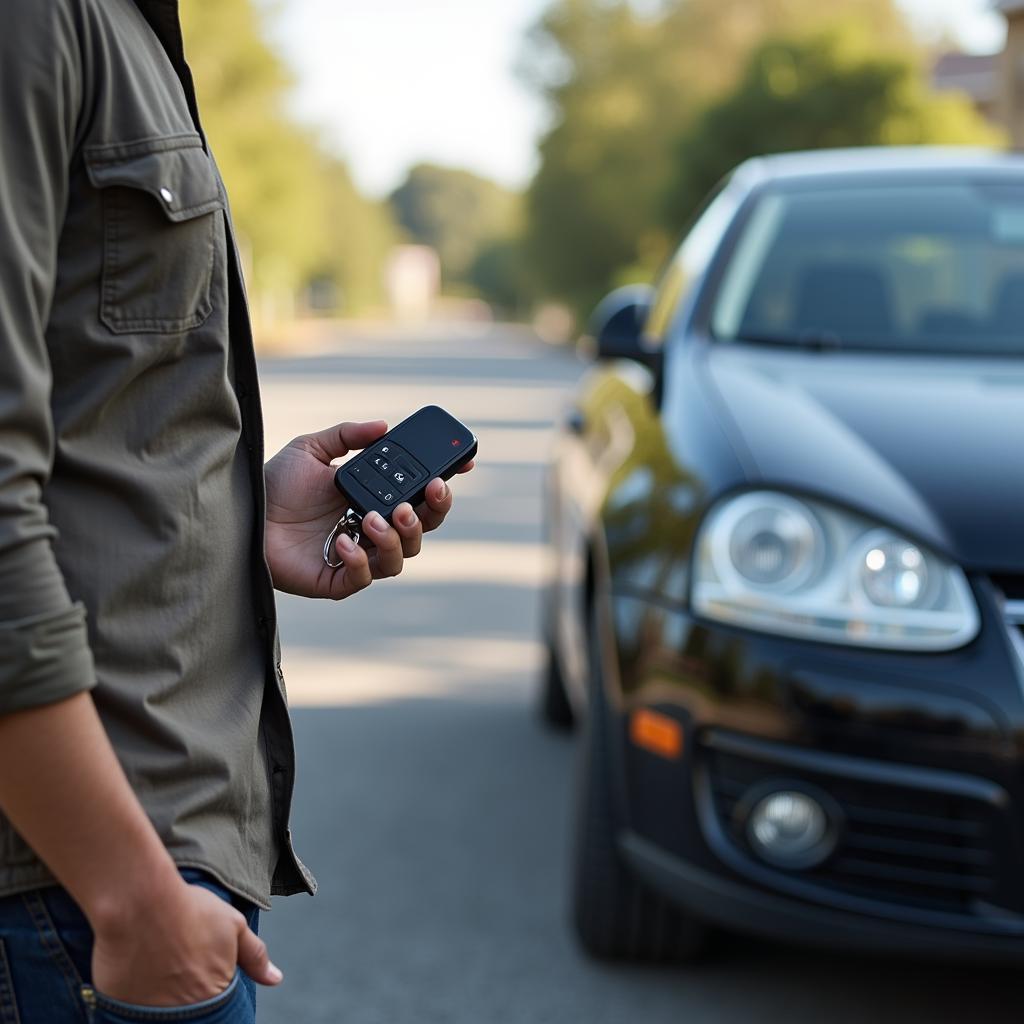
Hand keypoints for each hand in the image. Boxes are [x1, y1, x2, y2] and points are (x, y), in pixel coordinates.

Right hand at [91, 878, 280, 1006]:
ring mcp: (150, 1015)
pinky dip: (137, 1006)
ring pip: (162, 1017)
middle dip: (189, 1001)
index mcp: (214, 994)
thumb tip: (275, 979)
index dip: (211, 994)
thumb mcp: (232, 925)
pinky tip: (138, 981)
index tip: (201, 977)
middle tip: (179, 972)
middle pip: (191, 1015)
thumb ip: (254, 956)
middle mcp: (184, 1012)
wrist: (140, 902)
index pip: (218, 1009)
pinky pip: (132, 1016)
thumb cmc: (190, 910)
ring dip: (163, 1003)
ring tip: (160, 973)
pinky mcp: (121, 1010)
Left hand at [263, 420, 472, 599]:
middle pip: (422, 531)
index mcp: (375, 501)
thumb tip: (383, 426)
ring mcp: (357, 558)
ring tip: (372, 518)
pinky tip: (343, 541)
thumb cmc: (276, 486)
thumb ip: (348, 435)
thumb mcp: (313, 449)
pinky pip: (363, 578)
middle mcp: (372, 531)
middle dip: (431, 513)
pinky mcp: (337, 581)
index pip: (420, 499)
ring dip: (396, 537)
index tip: (462, 466)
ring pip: (400, 558)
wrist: (242, 514)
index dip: (444, 487)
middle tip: (423, 495)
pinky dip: (360, 561)